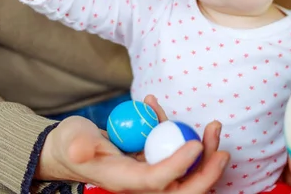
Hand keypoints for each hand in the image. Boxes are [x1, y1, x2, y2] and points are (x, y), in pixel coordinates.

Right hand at [36, 95, 229, 192]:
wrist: (68, 149)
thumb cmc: (69, 145)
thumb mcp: (71, 142)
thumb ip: (78, 145)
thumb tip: (83, 149)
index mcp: (124, 181)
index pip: (158, 180)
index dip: (179, 165)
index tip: (196, 144)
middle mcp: (142, 181)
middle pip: (182, 186)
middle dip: (207, 171)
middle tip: (222, 147)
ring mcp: (150, 170)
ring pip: (187, 171)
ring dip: (205, 151)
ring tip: (213, 125)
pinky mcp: (153, 157)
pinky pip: (175, 149)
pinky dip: (179, 131)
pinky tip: (161, 105)